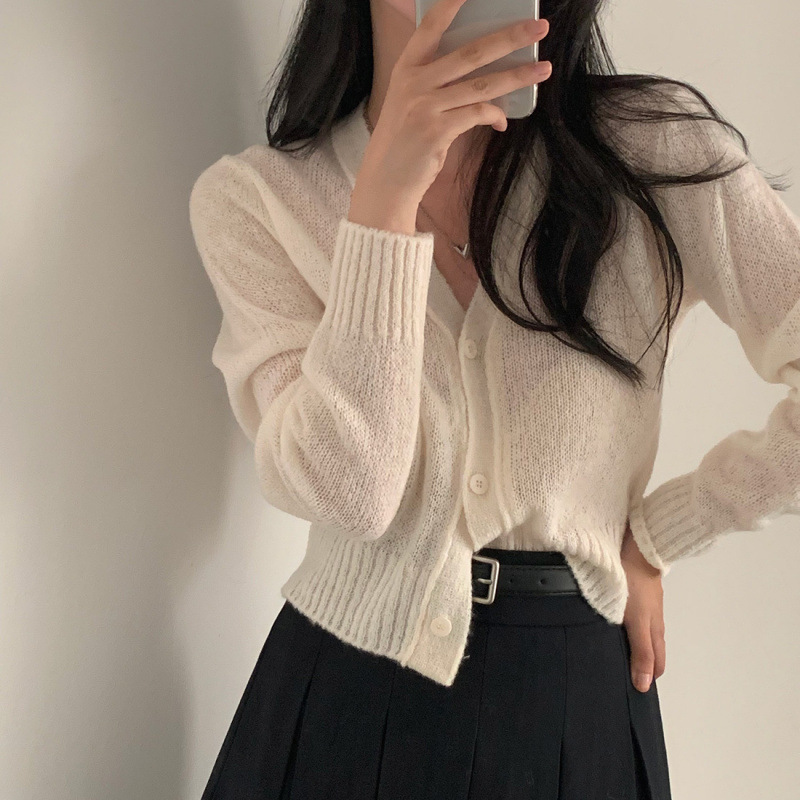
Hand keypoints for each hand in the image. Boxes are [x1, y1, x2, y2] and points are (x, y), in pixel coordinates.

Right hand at [350, 0, 551, 232]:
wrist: (386, 180)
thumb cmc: (403, 141)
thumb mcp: (410, 103)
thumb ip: (437, 84)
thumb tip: (483, 78)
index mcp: (406, 69)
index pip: (431, 27)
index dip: (451, 4)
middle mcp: (414, 83)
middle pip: (470, 52)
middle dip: (509, 38)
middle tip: (539, 27)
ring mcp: (425, 107)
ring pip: (482, 84)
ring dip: (517, 76)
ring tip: (543, 69)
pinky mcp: (437, 131)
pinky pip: (478, 114)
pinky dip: (495, 115)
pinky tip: (503, 121)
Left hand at [620, 519, 665, 692]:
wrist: (638, 550)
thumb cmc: (636, 585)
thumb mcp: (637, 623)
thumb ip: (641, 652)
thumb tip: (644, 686)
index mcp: (654, 631)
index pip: (656, 665)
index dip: (648, 678)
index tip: (633, 690)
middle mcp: (652, 621)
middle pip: (650, 650)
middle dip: (641, 666)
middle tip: (622, 676)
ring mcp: (645, 607)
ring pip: (642, 633)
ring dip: (632, 645)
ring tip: (615, 654)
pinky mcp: (636, 594)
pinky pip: (634, 617)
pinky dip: (627, 627)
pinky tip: (613, 626)